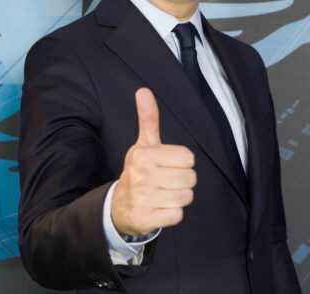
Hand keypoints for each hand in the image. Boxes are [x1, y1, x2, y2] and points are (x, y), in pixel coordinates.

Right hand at [111, 88, 196, 236]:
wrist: (119, 206)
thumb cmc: (139, 171)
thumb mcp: (144, 145)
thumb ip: (148, 119)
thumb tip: (143, 90)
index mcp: (144, 155)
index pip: (189, 158)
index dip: (182, 163)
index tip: (167, 166)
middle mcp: (141, 176)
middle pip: (190, 179)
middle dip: (182, 182)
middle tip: (166, 182)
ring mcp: (142, 199)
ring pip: (185, 197)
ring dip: (179, 198)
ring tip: (164, 194)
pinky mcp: (145, 219)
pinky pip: (177, 216)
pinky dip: (172, 214)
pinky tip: (160, 208)